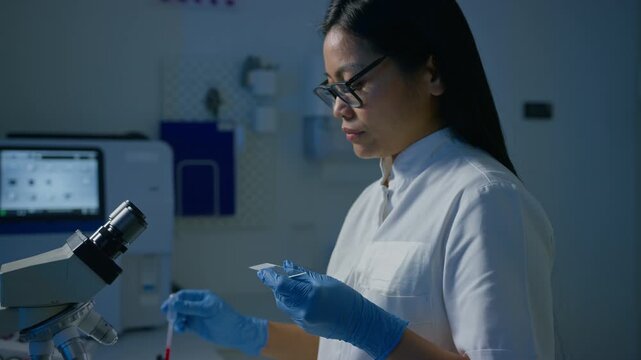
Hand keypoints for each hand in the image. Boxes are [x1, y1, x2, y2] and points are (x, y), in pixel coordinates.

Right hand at [160, 289, 266, 354]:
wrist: (235, 333)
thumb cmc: (225, 318)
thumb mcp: (207, 310)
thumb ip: (191, 307)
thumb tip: (174, 303)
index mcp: (202, 296)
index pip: (184, 295)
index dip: (174, 300)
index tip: (167, 307)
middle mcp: (197, 305)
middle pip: (179, 305)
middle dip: (173, 311)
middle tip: (170, 317)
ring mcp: (196, 316)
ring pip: (180, 316)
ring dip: (176, 320)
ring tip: (179, 326)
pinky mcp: (196, 326)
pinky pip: (183, 324)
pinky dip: (179, 326)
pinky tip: (181, 329)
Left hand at [258, 261, 407, 359]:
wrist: (357, 323)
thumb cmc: (344, 298)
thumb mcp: (324, 280)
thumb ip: (302, 274)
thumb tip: (286, 265)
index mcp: (309, 296)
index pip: (282, 285)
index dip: (270, 277)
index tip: (263, 271)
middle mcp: (303, 311)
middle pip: (280, 296)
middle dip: (279, 286)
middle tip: (283, 276)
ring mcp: (303, 321)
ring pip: (285, 305)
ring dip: (285, 295)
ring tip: (298, 287)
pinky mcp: (304, 327)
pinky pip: (293, 312)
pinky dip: (294, 303)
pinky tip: (306, 299)